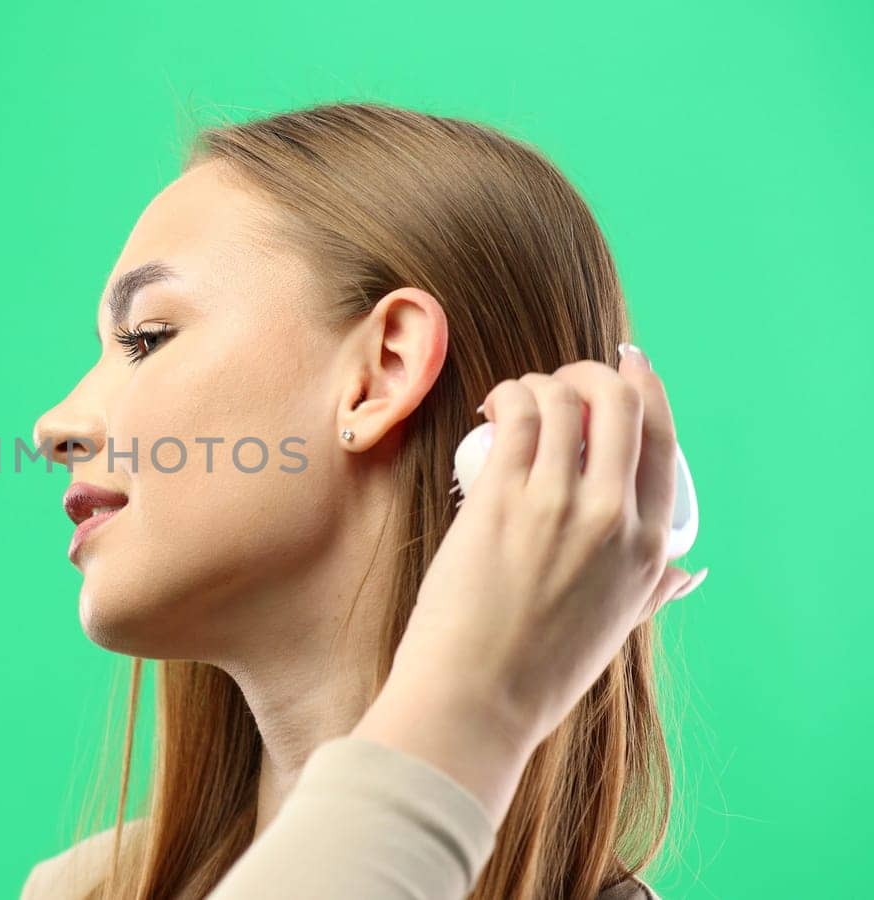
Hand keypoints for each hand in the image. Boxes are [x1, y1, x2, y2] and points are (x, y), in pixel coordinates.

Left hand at [353, 344, 704, 820]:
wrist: (476, 699)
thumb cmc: (537, 670)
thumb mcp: (616, 628)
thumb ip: (654, 590)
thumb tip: (692, 572)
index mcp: (650, 548)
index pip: (664, 442)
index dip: (647, 389)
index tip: (627, 365)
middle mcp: (613, 519)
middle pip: (618, 404)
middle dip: (591, 374)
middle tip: (558, 381)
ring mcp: (558, 505)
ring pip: (563, 401)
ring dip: (539, 383)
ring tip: (515, 399)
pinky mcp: (502, 500)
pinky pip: (516, 418)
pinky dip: (507, 397)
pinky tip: (492, 407)